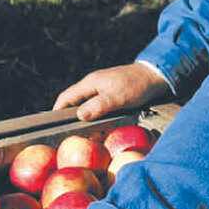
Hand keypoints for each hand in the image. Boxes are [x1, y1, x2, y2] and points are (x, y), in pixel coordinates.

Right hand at [53, 62, 169, 121]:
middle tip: (69, 132)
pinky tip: (100, 124)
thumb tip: (80, 115)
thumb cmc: (136, 86)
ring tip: (85, 131)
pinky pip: (97, 104)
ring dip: (84, 116)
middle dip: (70, 116)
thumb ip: (98, 106)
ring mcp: (102, 87)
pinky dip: (95, 114)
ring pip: (86, 104)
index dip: (58, 110)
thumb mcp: (117, 98)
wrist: (156, 75)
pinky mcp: (111, 92)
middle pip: (75, 101)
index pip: (66, 97)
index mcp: (90, 83)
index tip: (53, 125)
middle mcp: (93, 84)